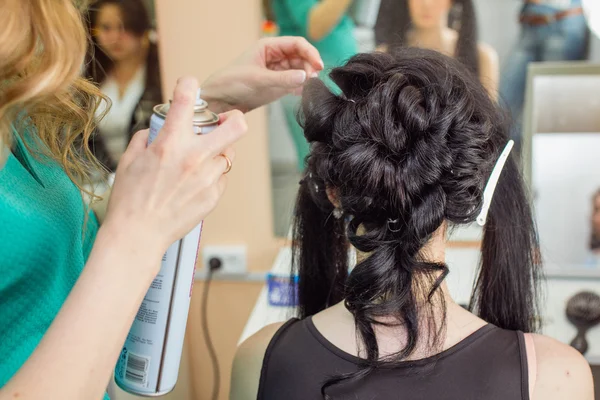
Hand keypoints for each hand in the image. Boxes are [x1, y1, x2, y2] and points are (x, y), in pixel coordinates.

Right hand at [101, 77, 247, 257]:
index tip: (189, 85)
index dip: (189, 85)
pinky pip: (221, 177)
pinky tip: (195, 184)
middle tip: (227, 121)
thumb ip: (147, 138)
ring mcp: (206, 178)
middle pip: (236, 126)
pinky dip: (212, 176)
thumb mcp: (129, 160)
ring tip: (199, 163)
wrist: (138, 234)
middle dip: (234, 119)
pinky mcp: (213, 196)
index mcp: (169, 143)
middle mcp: (193, 157)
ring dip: (217, 154)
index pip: (186, 99)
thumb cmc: (131, 199)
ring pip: (227, 155)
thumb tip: (158, 129)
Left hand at [201, 37, 323, 112]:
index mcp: (269, 46)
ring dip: (307, 77)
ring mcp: (277, 71)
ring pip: (300, 70)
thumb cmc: (232, 83)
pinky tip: (304, 92)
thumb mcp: (258, 79)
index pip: (297, 44)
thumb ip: (283, 78)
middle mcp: (275, 56)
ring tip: (310, 87)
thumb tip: (305, 77)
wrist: (220, 101)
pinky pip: (295, 83)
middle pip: (301, 56)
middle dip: (310, 66)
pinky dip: (302, 87)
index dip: (310, 53)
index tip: (318, 65)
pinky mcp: (278, 85)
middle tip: (313, 79)